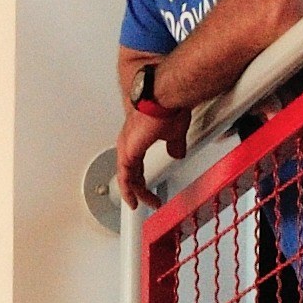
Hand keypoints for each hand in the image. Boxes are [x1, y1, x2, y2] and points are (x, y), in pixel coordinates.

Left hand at [116, 84, 173, 210]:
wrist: (165, 97)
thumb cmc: (169, 107)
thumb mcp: (175, 132)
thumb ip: (175, 145)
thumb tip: (177, 153)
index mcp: (138, 137)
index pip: (136, 163)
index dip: (142, 178)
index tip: (148, 189)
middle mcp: (129, 142)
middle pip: (130, 172)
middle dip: (138, 189)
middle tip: (146, 200)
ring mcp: (127, 147)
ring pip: (127, 177)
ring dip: (135, 193)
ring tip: (143, 205)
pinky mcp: (128, 153)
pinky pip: (125, 179)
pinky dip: (129, 192)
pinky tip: (134, 202)